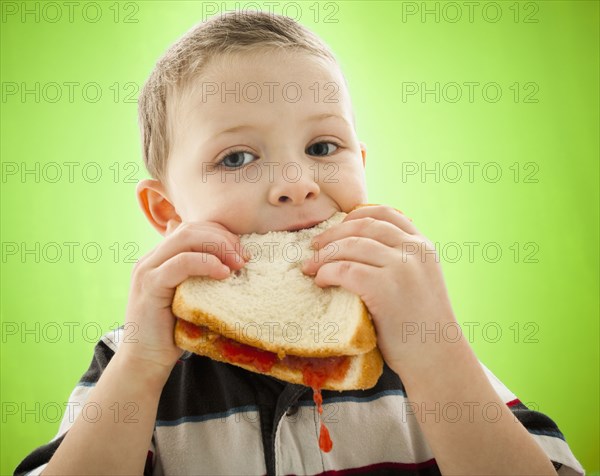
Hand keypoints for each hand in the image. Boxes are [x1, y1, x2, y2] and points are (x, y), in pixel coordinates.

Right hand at [118, 221, 247, 377]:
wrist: (146, 361)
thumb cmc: (174, 332)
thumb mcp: (193, 298)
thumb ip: (204, 278)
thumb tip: (232, 264)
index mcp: (161, 257)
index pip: (193, 228)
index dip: (221, 234)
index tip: (243, 252)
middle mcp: (152, 258)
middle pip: (191, 228)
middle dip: (223, 238)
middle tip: (245, 257)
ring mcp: (147, 269)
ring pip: (186, 238)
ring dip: (219, 246)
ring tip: (239, 264)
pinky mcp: (149, 285)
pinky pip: (181, 263)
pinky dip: (206, 263)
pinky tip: (224, 274)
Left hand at [301, 204, 457, 375]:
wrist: (438, 359)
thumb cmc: (423, 325)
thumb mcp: (421, 280)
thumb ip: (401, 260)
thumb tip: (358, 246)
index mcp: (423, 245)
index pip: (385, 213)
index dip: (355, 216)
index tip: (338, 227)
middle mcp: (414, 251)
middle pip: (363, 226)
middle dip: (333, 234)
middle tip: (314, 247)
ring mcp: (400, 268)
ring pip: (350, 246)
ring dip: (323, 255)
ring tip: (310, 267)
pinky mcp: (384, 288)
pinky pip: (344, 270)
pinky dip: (327, 272)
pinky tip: (321, 281)